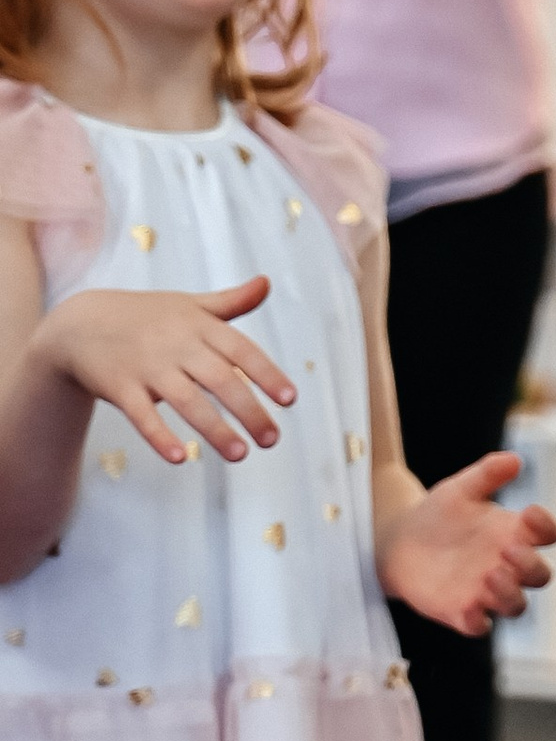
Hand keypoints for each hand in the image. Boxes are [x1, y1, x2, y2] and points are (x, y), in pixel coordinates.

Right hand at [37, 276, 293, 462]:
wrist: (79, 324)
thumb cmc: (146, 316)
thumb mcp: (188, 304)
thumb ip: (230, 302)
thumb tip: (267, 283)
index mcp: (198, 324)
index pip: (241, 349)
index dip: (266, 373)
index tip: (290, 399)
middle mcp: (176, 344)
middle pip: (220, 380)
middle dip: (249, 411)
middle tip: (272, 440)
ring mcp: (146, 366)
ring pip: (186, 401)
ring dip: (215, 430)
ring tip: (240, 454)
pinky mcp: (119, 387)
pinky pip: (142, 415)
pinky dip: (159, 436)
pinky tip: (181, 458)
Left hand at [376, 450, 555, 634]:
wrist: (398, 540)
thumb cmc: (438, 513)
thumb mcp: (460, 488)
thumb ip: (487, 474)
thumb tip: (514, 460)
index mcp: (513, 533)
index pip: (547, 535)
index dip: (546, 527)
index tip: (529, 513)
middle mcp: (506, 565)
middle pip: (539, 575)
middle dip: (531, 566)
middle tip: (508, 549)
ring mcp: (485, 591)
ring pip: (516, 605)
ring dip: (510, 594)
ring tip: (491, 575)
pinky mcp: (460, 611)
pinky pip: (479, 626)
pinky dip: (478, 621)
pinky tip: (468, 608)